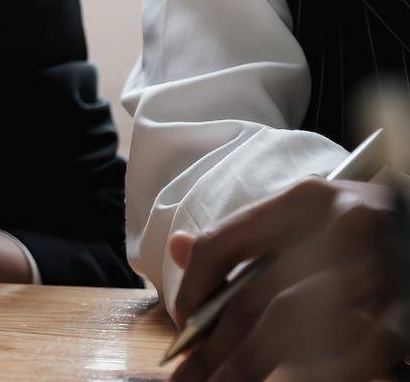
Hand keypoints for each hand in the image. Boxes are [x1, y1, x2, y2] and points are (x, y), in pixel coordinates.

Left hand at [169, 178, 404, 381]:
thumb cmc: (372, 237)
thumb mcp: (313, 219)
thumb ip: (248, 235)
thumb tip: (177, 247)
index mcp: (308, 201)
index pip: (221, 244)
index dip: (192, 291)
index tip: (182, 326)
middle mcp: (345, 228)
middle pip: (252, 295)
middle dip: (213, 347)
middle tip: (186, 379)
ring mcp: (381, 272)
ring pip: (290, 323)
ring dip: (250, 363)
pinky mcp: (408, 315)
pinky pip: (351, 352)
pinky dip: (320, 370)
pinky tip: (299, 379)